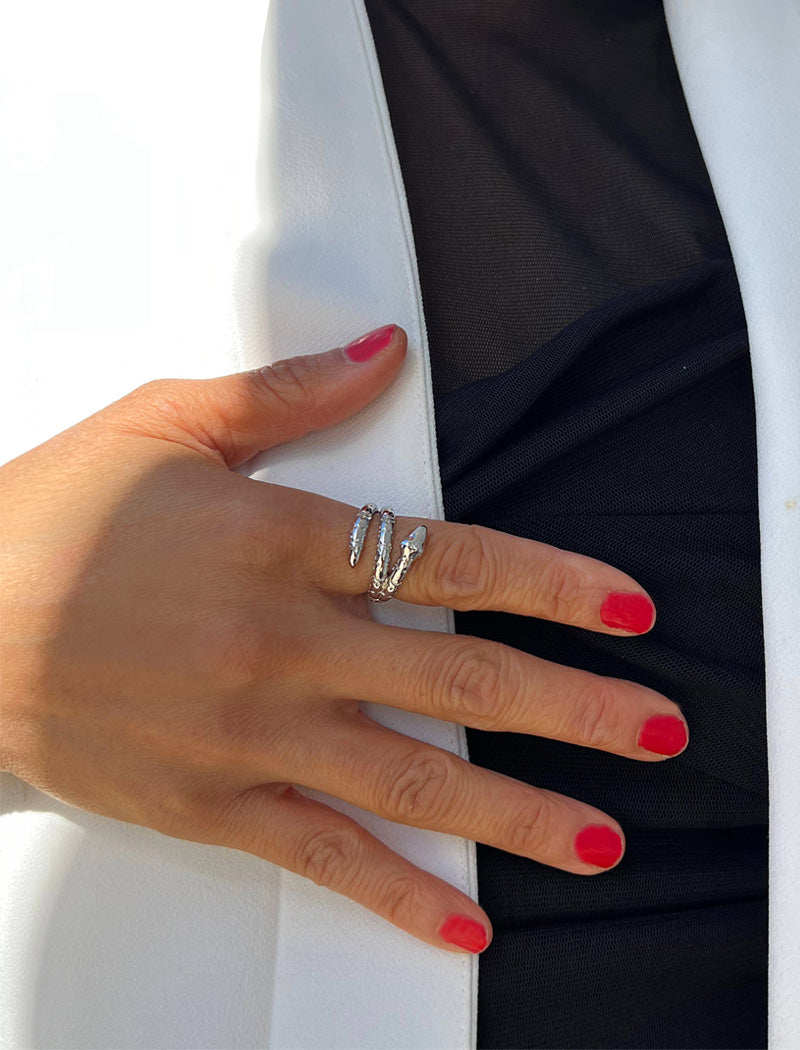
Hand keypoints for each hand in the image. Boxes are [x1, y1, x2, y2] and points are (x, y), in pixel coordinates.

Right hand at [0, 323, 686, 955]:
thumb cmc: (50, 518)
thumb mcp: (165, 425)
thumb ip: (288, 393)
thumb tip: (382, 353)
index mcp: (278, 540)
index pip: (450, 559)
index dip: (551, 582)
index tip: (622, 608)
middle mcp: (279, 643)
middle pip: (458, 677)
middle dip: (573, 705)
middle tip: (656, 726)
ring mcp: (249, 732)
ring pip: (412, 780)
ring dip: (519, 812)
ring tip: (600, 834)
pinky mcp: (212, 801)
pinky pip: (324, 856)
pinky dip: (400, 895)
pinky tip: (465, 921)